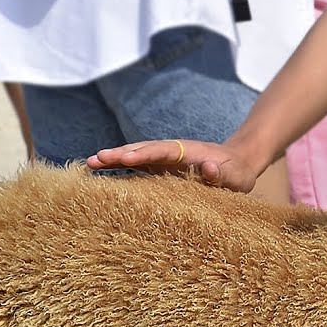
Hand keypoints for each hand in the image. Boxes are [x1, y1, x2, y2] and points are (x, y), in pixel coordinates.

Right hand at [86, 138, 263, 192]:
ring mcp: (164, 159)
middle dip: (121, 154)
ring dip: (114, 159)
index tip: (127, 158)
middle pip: (143, 150)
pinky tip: (99, 172)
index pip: (164, 151)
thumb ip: (223, 174)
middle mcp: (172, 152)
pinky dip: (120, 168)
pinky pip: (137, 167)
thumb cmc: (237, 173)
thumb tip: (210, 168)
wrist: (236, 164)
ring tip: (89, 163)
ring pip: (136, 156)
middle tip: (98, 159)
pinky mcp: (159, 168)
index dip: (145, 154)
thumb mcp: (236, 177)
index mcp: (189, 152)